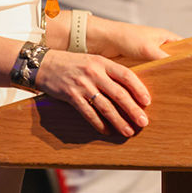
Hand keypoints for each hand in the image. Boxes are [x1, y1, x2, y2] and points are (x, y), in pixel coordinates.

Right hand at [34, 51, 151, 136]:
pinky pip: (89, 113)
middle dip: (133, 109)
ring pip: (106, 107)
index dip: (139, 88)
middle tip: (144, 122)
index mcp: (101, 62)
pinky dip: (99, 124)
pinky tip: (107, 131)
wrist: (43, 64)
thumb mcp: (92, 61)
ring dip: (119, 121)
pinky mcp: (71, 96)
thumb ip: (108, 71)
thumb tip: (128, 89)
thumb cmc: (71, 63)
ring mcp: (82, 85)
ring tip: (129, 131)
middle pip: (119, 93)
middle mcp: (93, 73)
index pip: (126, 75)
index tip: (147, 101)